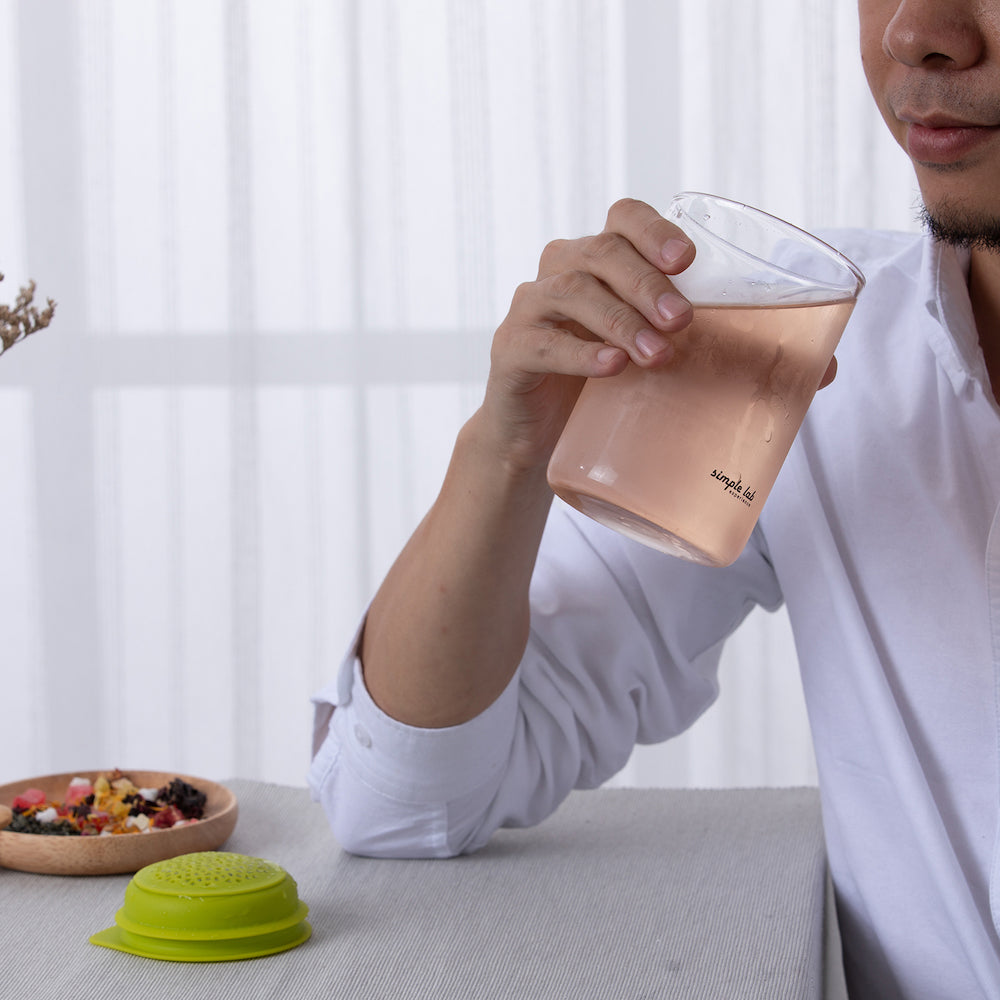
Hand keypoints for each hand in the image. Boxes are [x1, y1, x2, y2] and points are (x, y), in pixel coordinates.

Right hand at [480, 198, 695, 474]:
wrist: (539, 435)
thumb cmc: (603, 386)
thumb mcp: (646, 349)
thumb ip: (693, 337)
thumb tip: (797, 361)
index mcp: (597, 260)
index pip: (623, 218)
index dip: (654, 231)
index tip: (687, 261)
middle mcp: (559, 272)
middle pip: (600, 253)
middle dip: (646, 284)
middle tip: (681, 321)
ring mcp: (530, 309)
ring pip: (571, 292)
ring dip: (620, 320)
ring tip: (656, 355)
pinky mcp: (510, 349)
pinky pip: (541, 343)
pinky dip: (580, 354)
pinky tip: (611, 367)